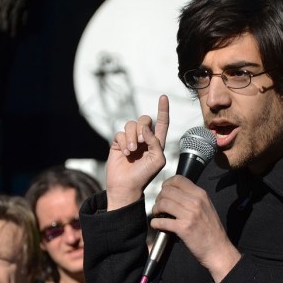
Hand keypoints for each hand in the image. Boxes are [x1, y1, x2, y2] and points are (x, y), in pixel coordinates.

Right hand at [106, 95, 169, 209]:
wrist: (127, 186)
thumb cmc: (145, 175)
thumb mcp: (158, 160)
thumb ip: (156, 142)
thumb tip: (145, 128)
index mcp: (157, 142)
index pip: (162, 122)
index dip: (163, 109)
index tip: (163, 97)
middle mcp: (144, 138)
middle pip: (144, 119)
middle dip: (142, 128)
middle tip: (140, 143)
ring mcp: (131, 140)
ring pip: (131, 124)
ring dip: (132, 136)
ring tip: (132, 151)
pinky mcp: (119, 143)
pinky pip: (120, 133)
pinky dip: (123, 142)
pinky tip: (125, 153)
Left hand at [150, 175, 240, 282]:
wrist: (218, 250)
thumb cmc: (211, 230)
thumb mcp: (207, 207)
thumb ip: (193, 198)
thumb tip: (175, 192)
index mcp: (201, 194)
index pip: (178, 179)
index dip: (167, 184)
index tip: (163, 191)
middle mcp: (196, 202)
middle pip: (167, 191)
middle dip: (159, 198)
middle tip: (159, 206)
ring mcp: (190, 215)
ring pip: (163, 204)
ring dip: (155, 209)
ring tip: (157, 215)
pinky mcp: (183, 228)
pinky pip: (162, 221)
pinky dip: (155, 223)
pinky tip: (157, 225)